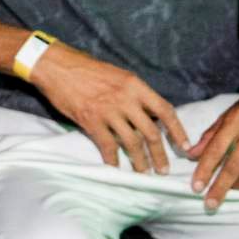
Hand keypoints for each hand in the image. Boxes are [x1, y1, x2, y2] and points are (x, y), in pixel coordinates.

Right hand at [29, 43, 189, 172]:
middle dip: (160, 155)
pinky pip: (107, 145)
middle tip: (162, 170)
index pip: (165, 110)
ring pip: (132, 143)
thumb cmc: (84, 68)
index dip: (178, 131)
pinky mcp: (90, 120)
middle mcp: (125, 98)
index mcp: (134, 85)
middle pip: (151, 132)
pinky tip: (115, 167)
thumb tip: (147, 114)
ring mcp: (108, 110)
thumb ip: (132, 93)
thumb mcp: (116, 75)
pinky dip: (113, 159)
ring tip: (143, 172)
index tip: (184, 146)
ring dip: (139, 161)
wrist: (54, 65)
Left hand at [187, 73, 238, 209]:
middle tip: (210, 203)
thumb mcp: (229, 113)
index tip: (195, 187)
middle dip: (220, 187)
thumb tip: (191, 155)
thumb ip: (210, 135)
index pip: (215, 150)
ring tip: (230, 190)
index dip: (204, 170)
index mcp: (235, 121)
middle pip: (234, 166)